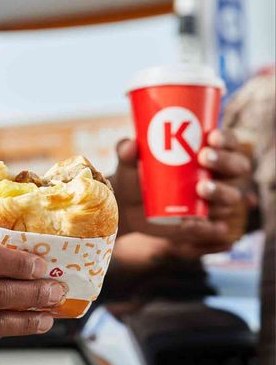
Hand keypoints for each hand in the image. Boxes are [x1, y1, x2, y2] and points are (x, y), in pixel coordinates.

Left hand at [112, 129, 252, 256]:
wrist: (128, 206)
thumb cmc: (135, 175)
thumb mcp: (128, 163)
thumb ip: (126, 151)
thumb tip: (130, 145)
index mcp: (205, 153)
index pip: (227, 142)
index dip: (226, 139)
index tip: (211, 136)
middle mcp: (216, 176)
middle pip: (237, 167)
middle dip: (225, 161)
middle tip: (204, 158)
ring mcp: (213, 201)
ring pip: (231, 196)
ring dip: (221, 191)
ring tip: (201, 188)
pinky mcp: (204, 224)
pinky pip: (216, 227)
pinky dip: (213, 227)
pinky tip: (206, 224)